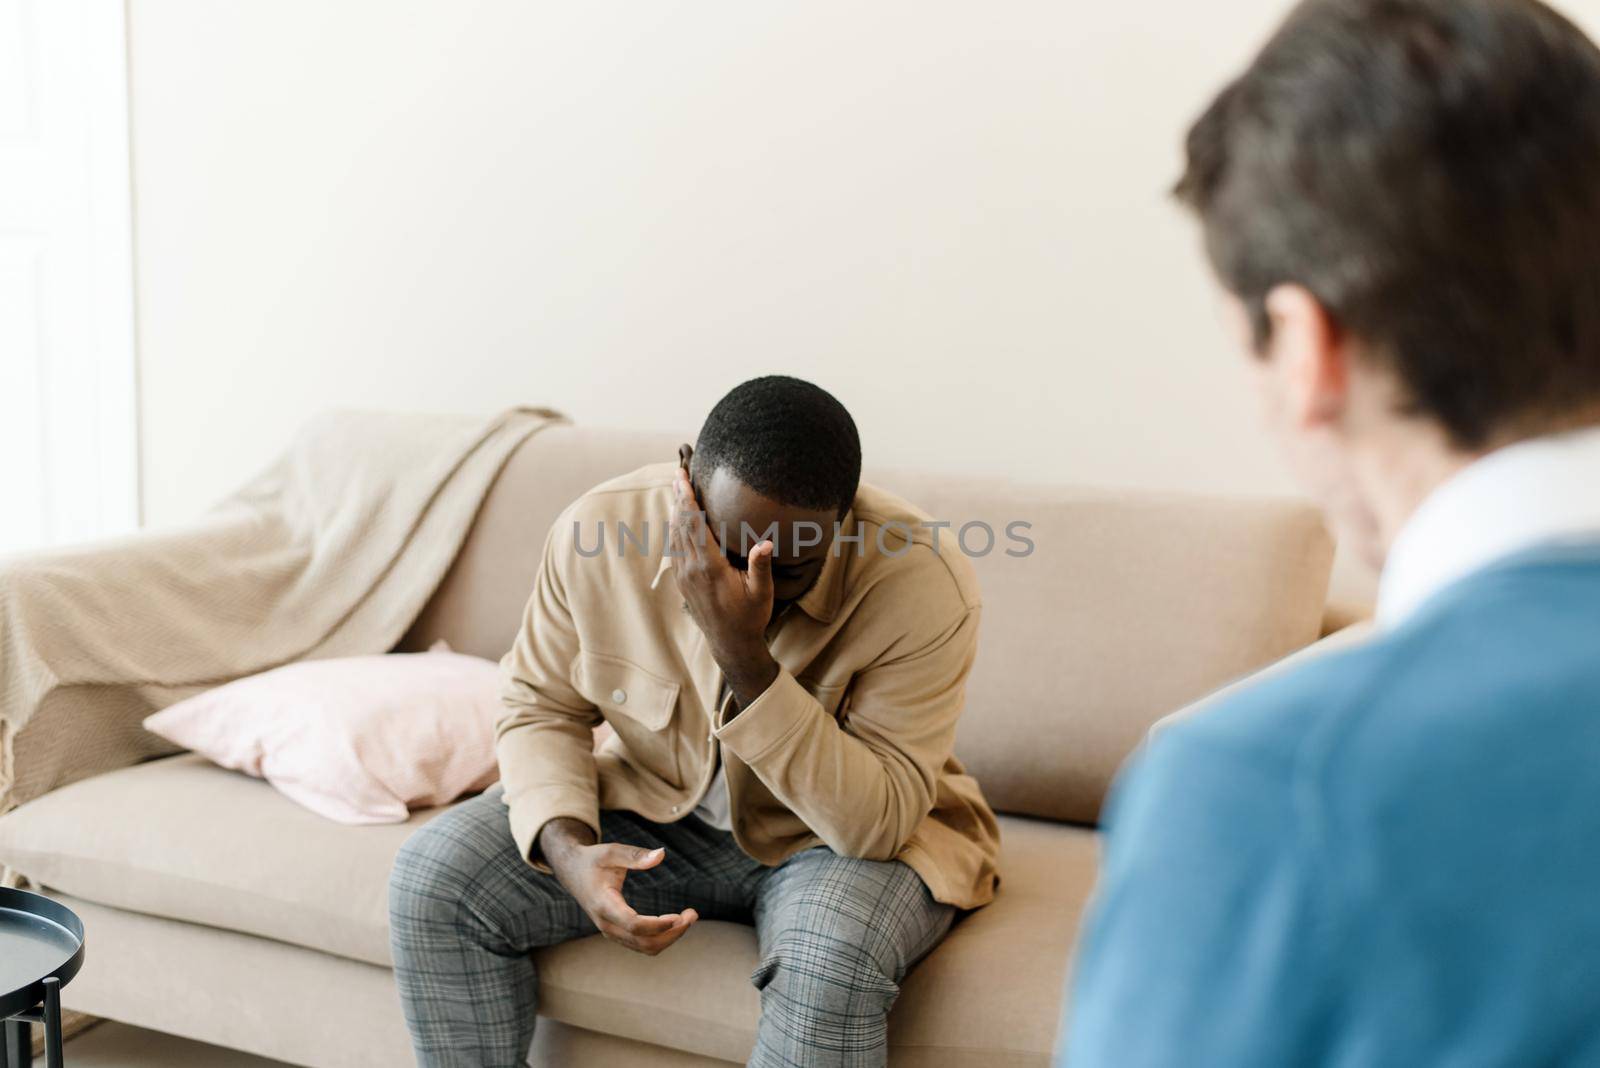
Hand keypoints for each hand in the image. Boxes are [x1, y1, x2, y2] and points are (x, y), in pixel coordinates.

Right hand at [539, 818, 697, 954]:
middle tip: (693, 914)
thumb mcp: (610, 851)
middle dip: (672, 933)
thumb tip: (661, 854)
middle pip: (643, 942)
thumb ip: (635, 855)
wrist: (571, 872)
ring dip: (670, 936)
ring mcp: (610, 931)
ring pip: (645, 947)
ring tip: (689, 917)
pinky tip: (675, 921)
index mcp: (603, 905)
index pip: (633, 925)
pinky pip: (642, 944)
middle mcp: (606, 924)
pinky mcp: (616, 932)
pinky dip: (661, 936)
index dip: (658, 925)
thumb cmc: (592, 860)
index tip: (680, 916)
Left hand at [668, 465, 780, 705]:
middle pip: (680, 525)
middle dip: (679, 498)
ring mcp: (684, 575)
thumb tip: (764, 544)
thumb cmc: (749, 617)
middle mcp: (691, 569)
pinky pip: (674, 548)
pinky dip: (676, 528)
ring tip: (678, 489)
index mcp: (710, 567)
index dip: (688, 501)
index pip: (694, 526)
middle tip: (679, 474)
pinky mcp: (682, 581)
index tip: (684, 480)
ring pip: (674, 535)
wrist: (730, 644)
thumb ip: (760, 567)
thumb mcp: (761, 593)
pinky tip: (679, 519)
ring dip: (676, 511)